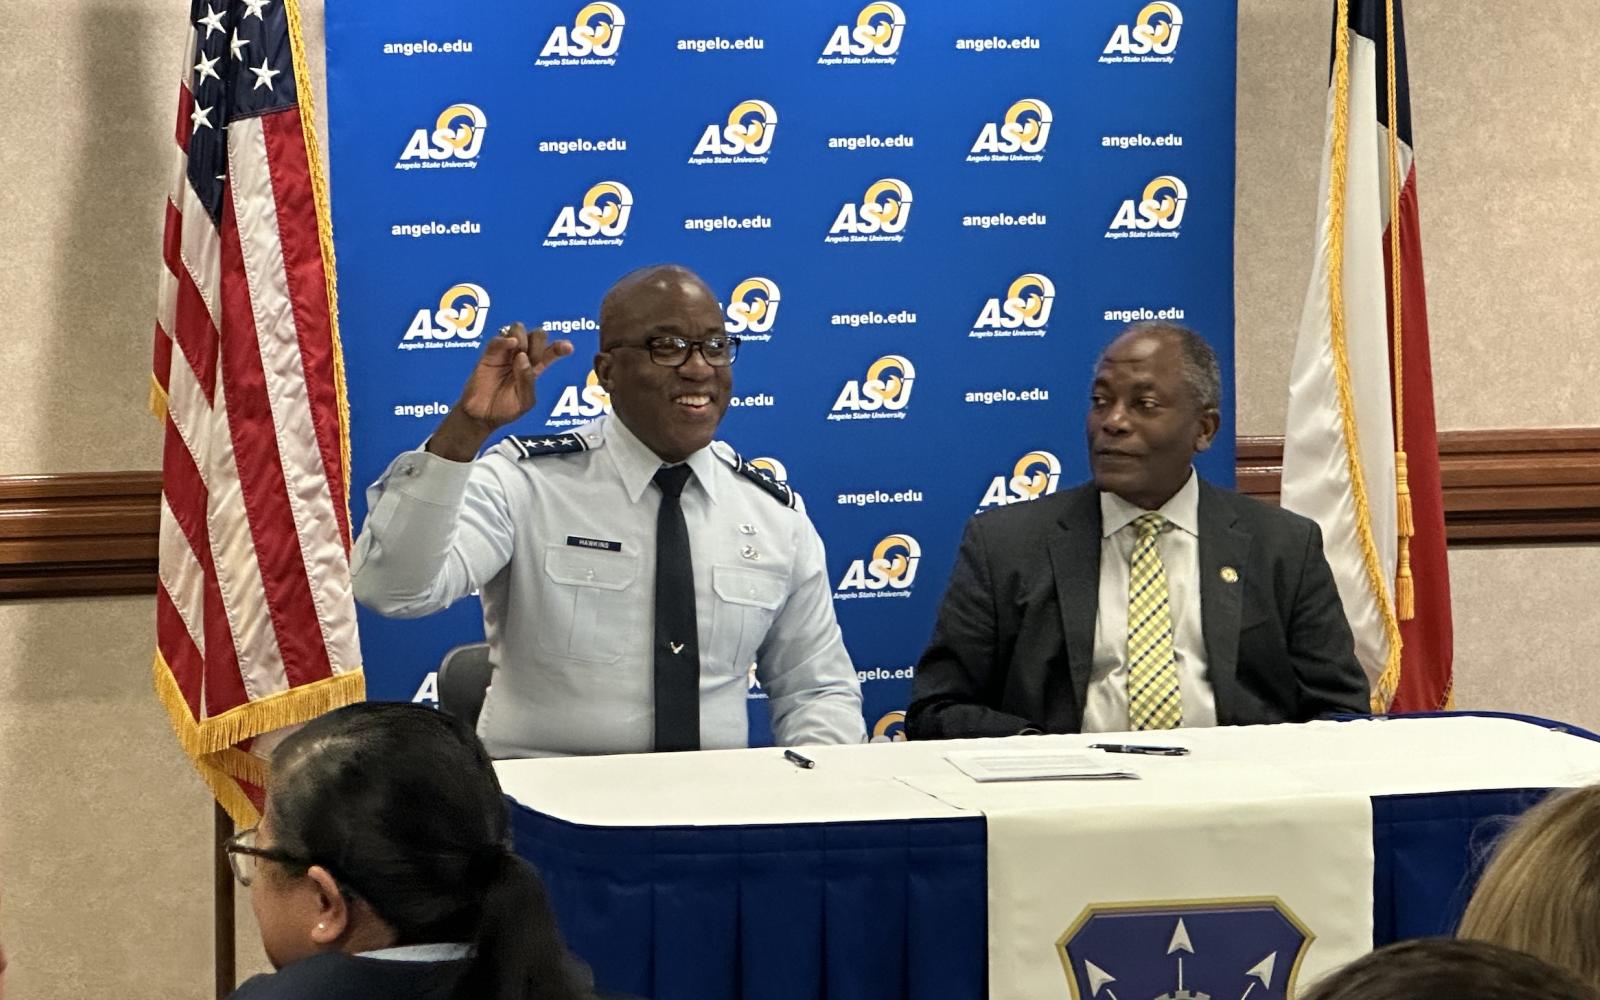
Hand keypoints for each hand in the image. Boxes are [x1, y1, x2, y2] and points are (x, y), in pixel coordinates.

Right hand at [428, 323, 572, 461]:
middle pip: (537, 335)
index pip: (552, 352)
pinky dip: (506, 338)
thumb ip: (527, 380)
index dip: (561, 346)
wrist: (482, 416)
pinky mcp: (489, 354)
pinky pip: (498, 339)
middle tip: (533, 359)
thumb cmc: (505, 409)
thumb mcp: (525, 402)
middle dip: (539, 343)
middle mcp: (522, 356)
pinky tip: (511, 345)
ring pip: (518, 329)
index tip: (568, 348)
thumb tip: (522, 357)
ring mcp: (506, 353)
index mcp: (535, 368)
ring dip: (523, 338)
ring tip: (517, 355)